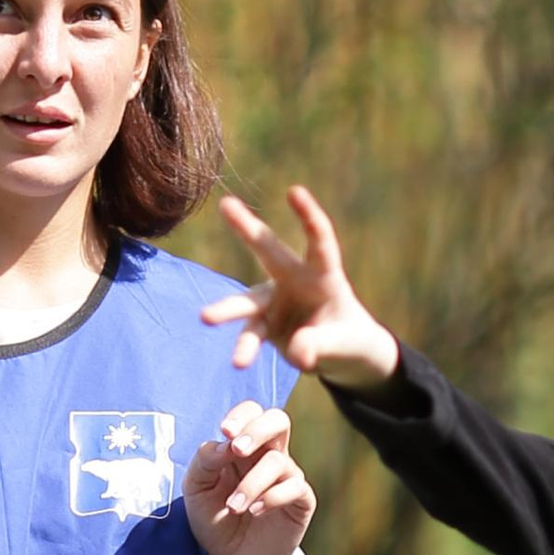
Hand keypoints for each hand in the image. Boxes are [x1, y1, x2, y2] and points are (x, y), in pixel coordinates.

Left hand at [185, 401, 314, 554]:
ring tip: (233, 507)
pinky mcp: (301, 502)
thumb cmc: (214, 520)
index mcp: (244, 447)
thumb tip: (225, 443)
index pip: (252, 413)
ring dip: (251, 483)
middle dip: (257, 430)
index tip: (225, 432)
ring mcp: (287, 478)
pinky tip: (255, 512)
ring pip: (278, 461)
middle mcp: (269, 456)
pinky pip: (295, 487)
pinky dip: (272, 497)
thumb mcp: (196, 489)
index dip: (242, 416)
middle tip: (237, 450)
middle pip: (278, 420)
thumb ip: (205, 460)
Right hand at [206, 187, 400, 387]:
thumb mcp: (343, 343)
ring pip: (249, 302)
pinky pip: (252, 334)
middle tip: (225, 204)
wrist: (336, 351)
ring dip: (228, 310)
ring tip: (206, 318)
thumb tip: (296, 354)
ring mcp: (276, 301)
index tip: (294, 192)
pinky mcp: (265, 324)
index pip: (318, 241)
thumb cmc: (348, 338)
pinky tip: (240, 362)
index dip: (308, 217)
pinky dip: (247, 348)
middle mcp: (295, 280)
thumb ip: (320, 345)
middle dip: (246, 227)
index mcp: (324, 275)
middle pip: (269, 251)